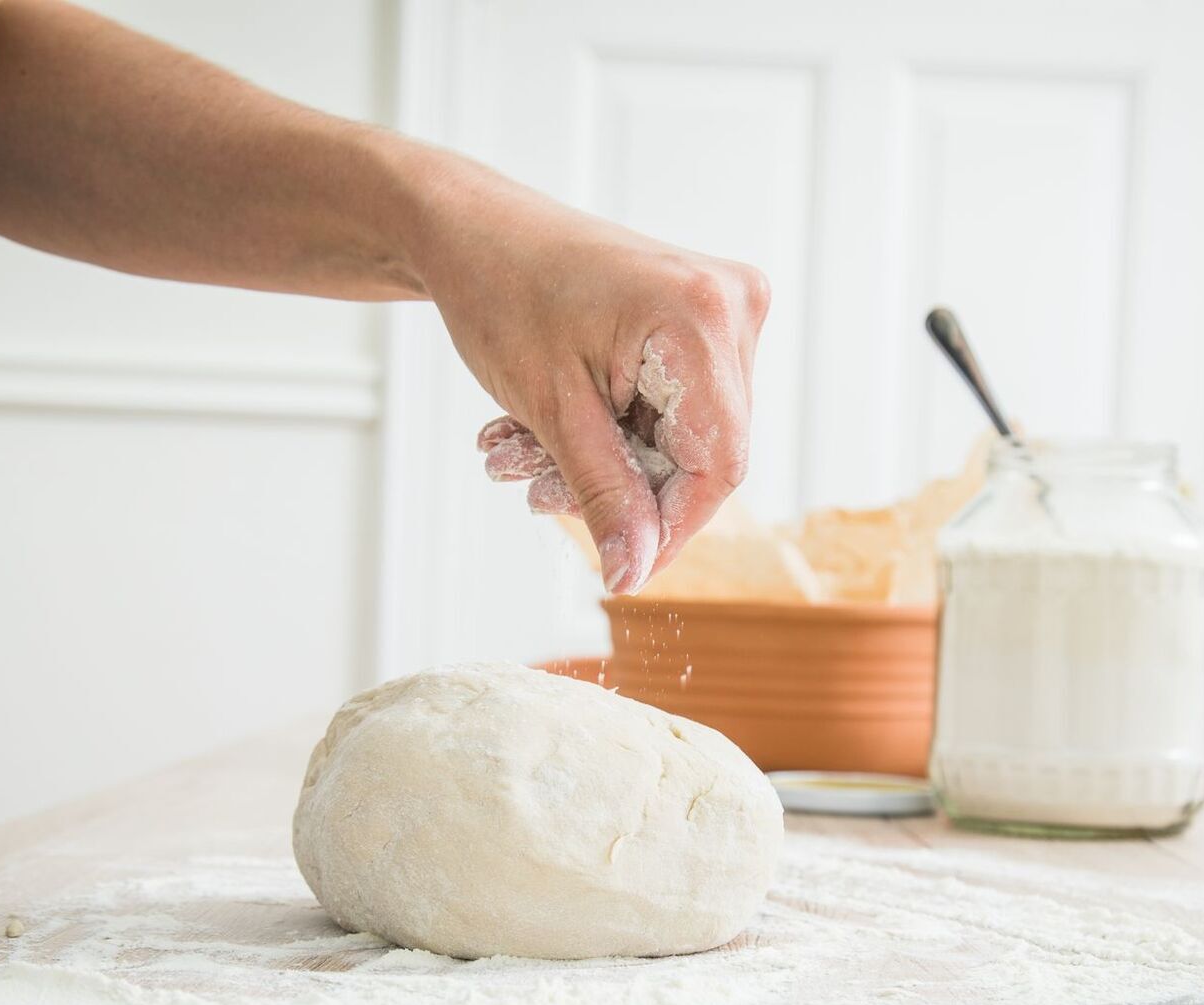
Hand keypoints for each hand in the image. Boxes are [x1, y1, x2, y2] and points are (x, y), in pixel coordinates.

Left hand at [414, 168, 769, 593]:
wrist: (472, 229)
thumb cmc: (501, 293)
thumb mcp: (553, 411)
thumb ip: (604, 497)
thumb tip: (633, 575)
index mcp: (701, 319)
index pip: (718, 464)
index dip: (669, 528)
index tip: (620, 566)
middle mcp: (731, 306)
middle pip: (700, 452)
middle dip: (617, 485)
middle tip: (534, 489)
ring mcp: (721, 309)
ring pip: (678, 435)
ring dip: (601, 460)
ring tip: (519, 451)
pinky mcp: (699, 318)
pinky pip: (668, 404)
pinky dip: (608, 427)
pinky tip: (544, 426)